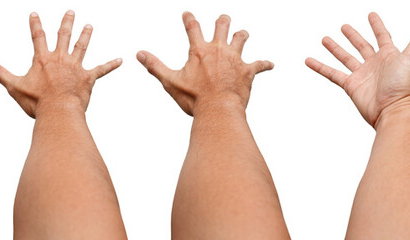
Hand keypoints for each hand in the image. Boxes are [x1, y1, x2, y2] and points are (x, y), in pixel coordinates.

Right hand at [0, 11, 121, 117]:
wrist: (59, 112)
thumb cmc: (36, 102)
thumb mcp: (13, 86)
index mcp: (43, 59)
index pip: (38, 37)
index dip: (36, 24)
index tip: (35, 14)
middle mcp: (60, 59)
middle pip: (63, 36)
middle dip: (67, 23)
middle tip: (71, 12)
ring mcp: (75, 67)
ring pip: (82, 47)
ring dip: (86, 35)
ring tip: (90, 26)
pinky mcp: (88, 78)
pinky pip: (102, 70)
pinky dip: (111, 65)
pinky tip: (121, 60)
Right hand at [137, 12, 273, 115]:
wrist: (218, 109)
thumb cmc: (194, 99)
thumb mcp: (170, 81)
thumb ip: (155, 66)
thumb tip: (139, 54)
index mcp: (199, 51)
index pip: (193, 27)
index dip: (189, 19)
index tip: (188, 14)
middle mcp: (218, 50)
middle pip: (222, 26)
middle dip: (223, 21)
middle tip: (224, 19)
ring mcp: (235, 59)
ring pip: (241, 38)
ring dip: (242, 35)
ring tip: (243, 34)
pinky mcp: (248, 71)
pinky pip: (260, 64)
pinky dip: (265, 64)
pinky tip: (270, 64)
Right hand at [305, 9, 409, 127]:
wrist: (394, 112)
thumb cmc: (406, 86)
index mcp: (390, 55)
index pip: (382, 36)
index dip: (377, 25)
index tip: (371, 15)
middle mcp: (376, 64)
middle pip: (362, 45)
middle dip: (353, 36)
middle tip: (344, 26)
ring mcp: (363, 75)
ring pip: (346, 58)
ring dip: (336, 49)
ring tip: (325, 39)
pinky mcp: (352, 86)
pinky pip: (333, 74)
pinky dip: (321, 67)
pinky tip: (309, 60)